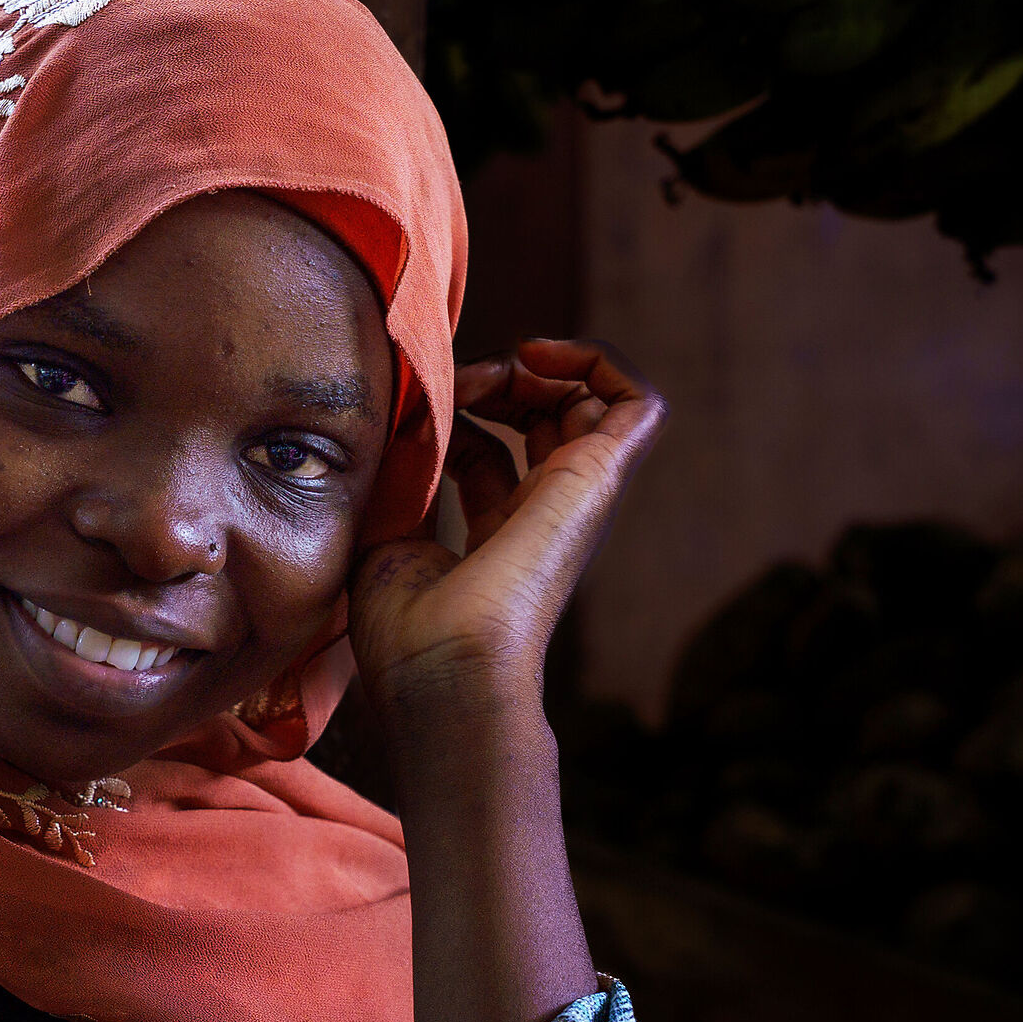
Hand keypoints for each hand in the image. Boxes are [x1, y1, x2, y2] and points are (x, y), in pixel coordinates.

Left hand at [350, 338, 663, 721]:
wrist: (443, 662)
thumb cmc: (405, 626)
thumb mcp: (384, 533)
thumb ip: (394, 479)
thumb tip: (395, 422)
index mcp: (494, 532)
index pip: (489, 448)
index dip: (456, 410)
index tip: (422, 405)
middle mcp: (542, 513)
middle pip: (543, 418)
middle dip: (500, 376)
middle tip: (458, 378)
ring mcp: (575, 496)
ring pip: (593, 403)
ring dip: (544, 365)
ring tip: (500, 365)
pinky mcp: (599, 479)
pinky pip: (638, 404)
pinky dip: (598, 361)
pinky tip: (537, 359)